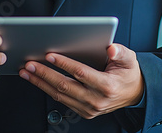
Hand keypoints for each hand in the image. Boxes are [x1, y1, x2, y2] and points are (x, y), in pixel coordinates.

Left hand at [19, 44, 143, 118]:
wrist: (133, 93)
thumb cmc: (128, 74)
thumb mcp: (129, 59)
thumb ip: (120, 52)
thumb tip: (110, 48)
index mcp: (107, 86)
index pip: (81, 73)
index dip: (64, 64)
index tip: (49, 55)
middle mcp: (97, 99)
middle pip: (65, 86)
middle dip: (45, 74)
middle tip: (30, 64)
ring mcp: (89, 108)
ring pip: (59, 95)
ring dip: (41, 83)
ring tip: (27, 72)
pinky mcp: (83, 111)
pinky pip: (61, 100)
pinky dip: (47, 89)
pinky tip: (38, 80)